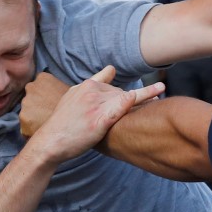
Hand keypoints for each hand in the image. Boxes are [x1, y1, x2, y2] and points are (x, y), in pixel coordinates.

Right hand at [23, 66, 164, 165]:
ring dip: (146, 95)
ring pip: (125, 98)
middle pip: (121, 92)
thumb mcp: (73, 97)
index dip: (127, 85)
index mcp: (86, 86)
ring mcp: (95, 105)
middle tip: (158, 95)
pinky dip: (130, 102)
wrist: (51, 142)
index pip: (110, 81)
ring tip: (161, 90)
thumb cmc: (63, 123)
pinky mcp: (99, 120)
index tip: (144, 83)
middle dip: (138, 96)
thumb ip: (93, 84)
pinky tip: (144, 97)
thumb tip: (112, 69)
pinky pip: (118, 108)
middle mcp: (92, 91)